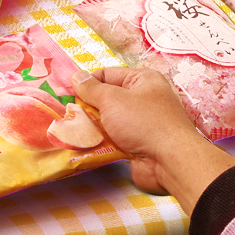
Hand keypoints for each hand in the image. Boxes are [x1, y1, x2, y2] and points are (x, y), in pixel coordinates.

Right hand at [74, 64, 234, 213]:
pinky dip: (101, 142)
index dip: (86, 83)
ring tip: (72, 131)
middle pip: (107, 99)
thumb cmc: (144, 122)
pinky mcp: (137, 144)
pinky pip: (113, 139)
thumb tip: (77, 76)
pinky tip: (85, 146)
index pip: (107, 75)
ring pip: (108, 121)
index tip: (66, 93)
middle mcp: (143, 99)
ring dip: (92, 128)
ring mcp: (140, 123)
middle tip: (67, 115)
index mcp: (142, 80)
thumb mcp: (113, 100)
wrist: (168, 160)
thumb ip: (92, 89)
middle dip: (87, 108)